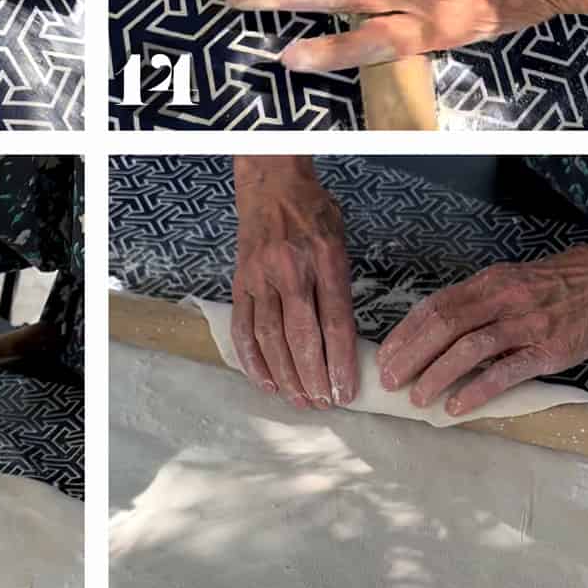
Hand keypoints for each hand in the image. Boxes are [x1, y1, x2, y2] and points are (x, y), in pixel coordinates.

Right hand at [232, 157, 357, 407]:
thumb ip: (341, 286)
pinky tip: (264, 381)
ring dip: (285, 375)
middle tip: (324, 404)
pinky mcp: (240, 282)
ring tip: (299, 400)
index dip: (341, 362)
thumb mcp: (341, 241)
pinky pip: (244, 326)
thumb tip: (345, 340)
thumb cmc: (312, 212)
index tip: (347, 391)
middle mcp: (291, 270)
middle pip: (303, 336)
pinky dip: (252, 359)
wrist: (271, 183)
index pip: (335, 322)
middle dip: (314, 376)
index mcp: (325, 259)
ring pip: (271, 337)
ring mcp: (261, 277)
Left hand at [376, 244, 587, 418]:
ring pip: (469, 348)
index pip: (435, 306)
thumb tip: (437, 329)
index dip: (406, 333)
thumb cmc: (561, 284)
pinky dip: (477, 390)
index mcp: (488, 282)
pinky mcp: (548, 350)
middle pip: (444, 325)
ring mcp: (526, 324)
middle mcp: (502, 299)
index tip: (385, 356)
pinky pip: (505, 372)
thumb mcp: (513, 280)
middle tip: (390, 380)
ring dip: (437, 375)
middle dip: (411, 355)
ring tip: (418, 398)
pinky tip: (457, 407)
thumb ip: (478, 301)